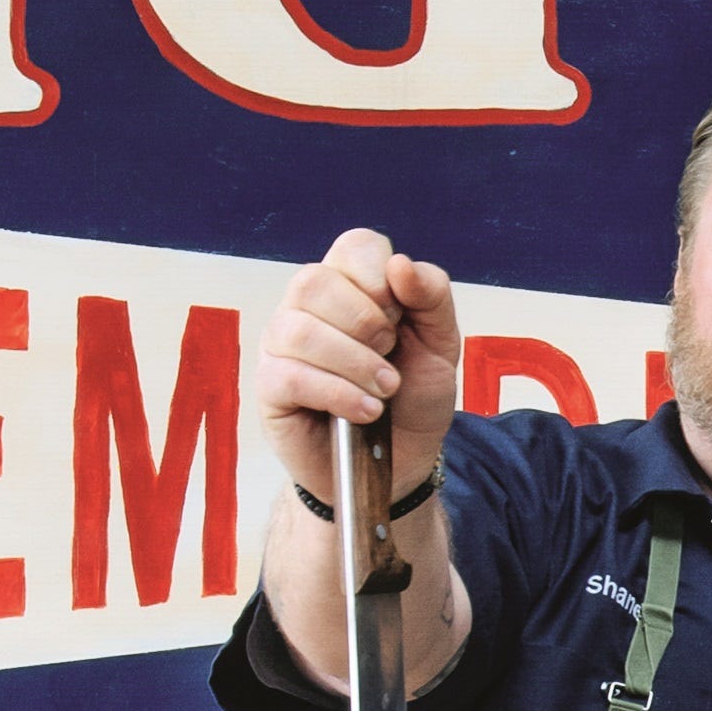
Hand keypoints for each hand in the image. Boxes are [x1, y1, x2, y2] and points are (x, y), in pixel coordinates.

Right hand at [255, 229, 463, 502]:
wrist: (400, 463)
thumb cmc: (413, 398)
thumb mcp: (441, 344)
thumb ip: (431, 295)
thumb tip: (399, 264)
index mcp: (350, 285)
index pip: (355, 247)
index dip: (380, 278)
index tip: (399, 317)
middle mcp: (307, 307)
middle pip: (316, 280)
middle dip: (366, 322)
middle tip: (390, 355)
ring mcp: (282, 345)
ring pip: (299, 329)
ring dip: (355, 363)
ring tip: (384, 390)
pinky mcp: (271, 387)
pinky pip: (291, 376)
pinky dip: (338, 394)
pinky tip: (365, 412)